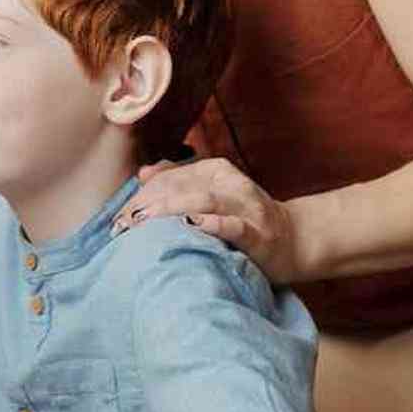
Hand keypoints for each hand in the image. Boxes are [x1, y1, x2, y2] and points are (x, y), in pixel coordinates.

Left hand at [112, 157, 299, 283]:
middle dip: (149, 204)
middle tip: (123, 224)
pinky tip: (192, 226)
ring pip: (204, 200)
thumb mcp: (211, 194)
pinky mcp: (259, 234)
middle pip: (182, 187)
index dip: (142, 196)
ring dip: (171, 210)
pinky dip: (213, 224)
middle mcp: (231, 184)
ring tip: (144, 221)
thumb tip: (143, 174)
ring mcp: (246, 208)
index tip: (118, 219)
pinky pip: (234, 226)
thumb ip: (178, 182)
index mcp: (216, 171)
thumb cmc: (242, 219)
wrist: (294, 241)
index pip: (170, 177)